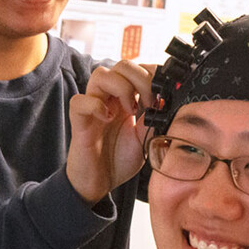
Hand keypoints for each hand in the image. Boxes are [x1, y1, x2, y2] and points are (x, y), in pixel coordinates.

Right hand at [67, 61, 154, 203]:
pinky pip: (79, 101)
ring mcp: (93, 107)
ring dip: (121, 88)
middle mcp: (109, 97)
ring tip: (129, 111)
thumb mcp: (146, 137)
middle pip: (122, 65)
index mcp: (126, 98)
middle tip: (149, 103)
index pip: (138, 68)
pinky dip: (95, 105)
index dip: (152, 74)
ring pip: (100, 74)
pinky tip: (107, 119)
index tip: (163, 95)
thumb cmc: (119, 159)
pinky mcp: (78, 121)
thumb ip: (155, 117)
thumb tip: (170, 102)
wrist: (100, 183)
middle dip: (141, 79)